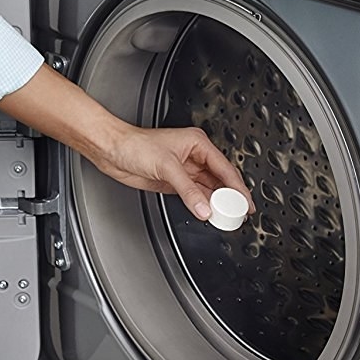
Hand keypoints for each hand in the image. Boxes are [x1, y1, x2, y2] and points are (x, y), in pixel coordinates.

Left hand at [92, 124, 253, 220]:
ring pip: (208, 189)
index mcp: (197, 143)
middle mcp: (193, 156)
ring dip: (217, 202)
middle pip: (219, 179)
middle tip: (239, 213)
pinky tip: (208, 212)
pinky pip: (195, 195)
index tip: (246, 202)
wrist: (113, 151)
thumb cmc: (135, 145)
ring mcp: (184, 170)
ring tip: (227, 216)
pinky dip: (203, 205)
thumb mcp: (167, 166)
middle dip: (230, 196)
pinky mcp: (175, 182)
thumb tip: (204, 208)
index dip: (237, 187)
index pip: (225, 168)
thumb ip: (188, 190)